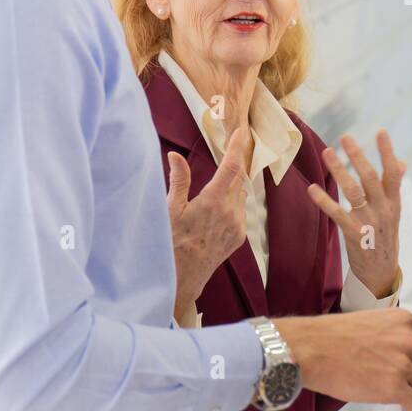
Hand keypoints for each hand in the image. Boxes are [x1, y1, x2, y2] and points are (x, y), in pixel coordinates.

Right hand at [166, 127, 249, 323]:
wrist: (183, 278)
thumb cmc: (171, 243)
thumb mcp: (170, 210)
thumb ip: (178, 180)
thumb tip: (174, 155)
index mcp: (212, 201)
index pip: (230, 167)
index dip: (237, 147)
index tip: (241, 132)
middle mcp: (230, 212)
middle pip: (239, 178)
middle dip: (235, 163)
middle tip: (230, 150)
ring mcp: (237, 225)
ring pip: (241, 194)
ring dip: (233, 184)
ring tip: (218, 183)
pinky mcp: (239, 236)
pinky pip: (240, 211)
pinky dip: (232, 202)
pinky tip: (218, 207)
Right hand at [273, 309, 411, 410]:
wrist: (311, 348)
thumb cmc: (329, 337)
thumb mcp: (370, 322)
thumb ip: (391, 334)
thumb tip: (399, 352)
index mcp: (403, 321)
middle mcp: (408, 340)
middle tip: (408, 387)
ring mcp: (403, 363)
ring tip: (405, 402)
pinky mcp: (395, 387)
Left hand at [307, 130, 402, 297]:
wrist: (381, 272)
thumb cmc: (385, 236)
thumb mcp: (394, 212)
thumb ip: (395, 186)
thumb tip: (400, 162)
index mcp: (394, 202)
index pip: (392, 173)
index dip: (387, 152)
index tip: (380, 132)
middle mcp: (383, 210)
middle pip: (370, 178)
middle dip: (357, 156)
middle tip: (345, 137)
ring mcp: (368, 222)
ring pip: (352, 191)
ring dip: (339, 171)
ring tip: (328, 152)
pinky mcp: (353, 233)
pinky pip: (336, 213)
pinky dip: (323, 200)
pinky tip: (312, 188)